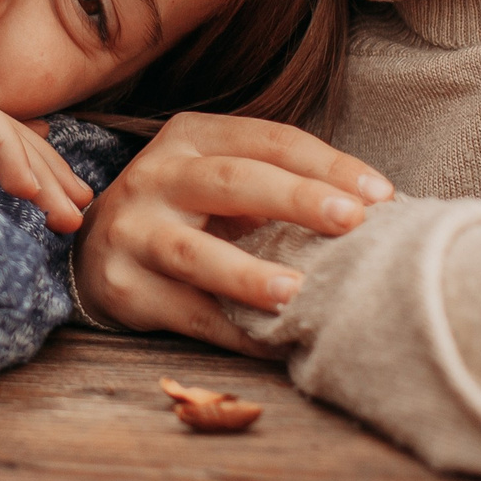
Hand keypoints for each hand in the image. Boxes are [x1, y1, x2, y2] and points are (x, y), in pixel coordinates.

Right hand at [75, 112, 393, 355]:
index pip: (268, 141)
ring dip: (248, 274)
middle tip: (352, 221)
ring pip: (193, 254)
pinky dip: (235, 332)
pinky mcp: (123, 287)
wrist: (98, 249)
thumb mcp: (219, 177)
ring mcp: (132, 231)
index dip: (328, 164)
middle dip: (296, 200)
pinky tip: (275, 343)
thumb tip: (373, 209)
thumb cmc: (186, 210)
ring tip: (296, 291)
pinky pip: (187, 313)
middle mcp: (156, 175)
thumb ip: (278, 182)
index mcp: (191, 137)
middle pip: (231, 182)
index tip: (381, 195)